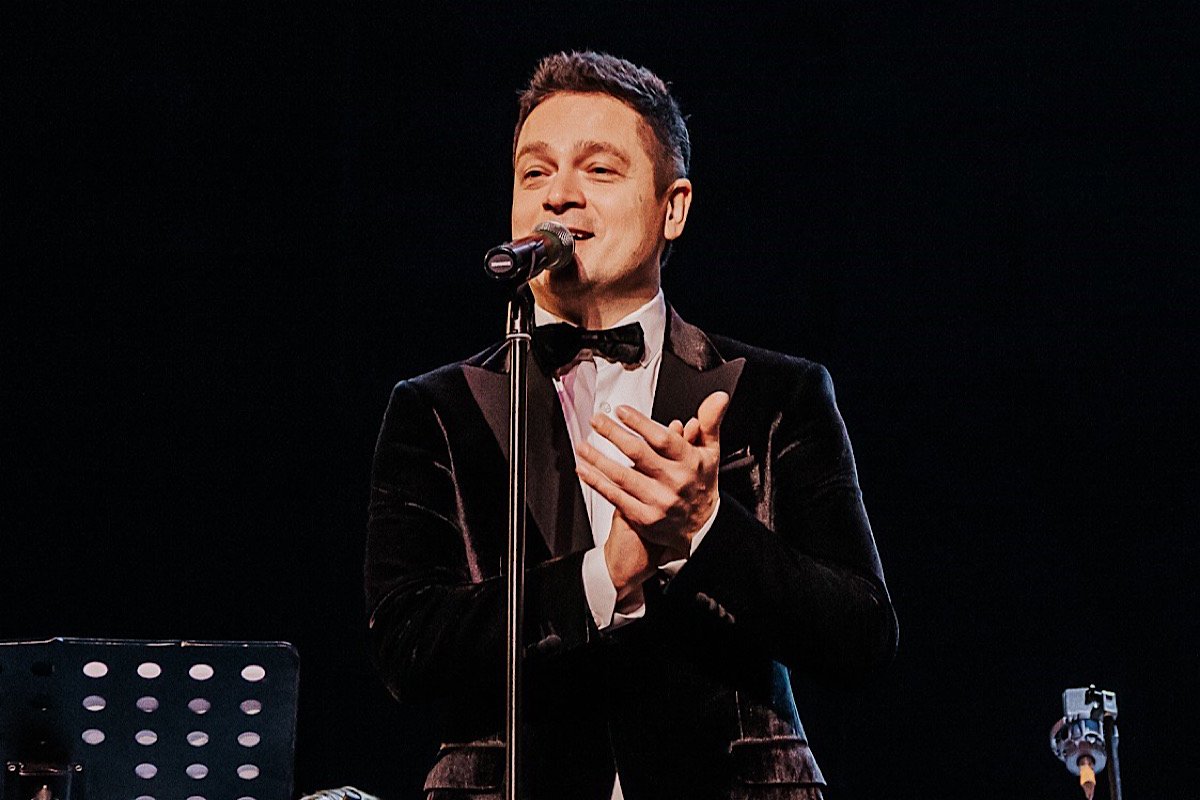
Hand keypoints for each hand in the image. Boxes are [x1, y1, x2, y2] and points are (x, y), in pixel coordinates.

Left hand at [576, 391, 729, 555]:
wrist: (702, 528)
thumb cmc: (701, 484)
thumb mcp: (711, 452)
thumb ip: (709, 422)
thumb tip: (717, 398)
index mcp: (689, 462)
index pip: (663, 438)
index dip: (640, 423)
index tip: (621, 411)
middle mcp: (674, 482)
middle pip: (638, 454)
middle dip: (613, 434)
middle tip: (596, 421)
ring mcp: (658, 501)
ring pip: (622, 476)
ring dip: (598, 459)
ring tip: (583, 445)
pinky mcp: (644, 518)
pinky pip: (616, 497)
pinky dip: (597, 483)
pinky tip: (584, 470)